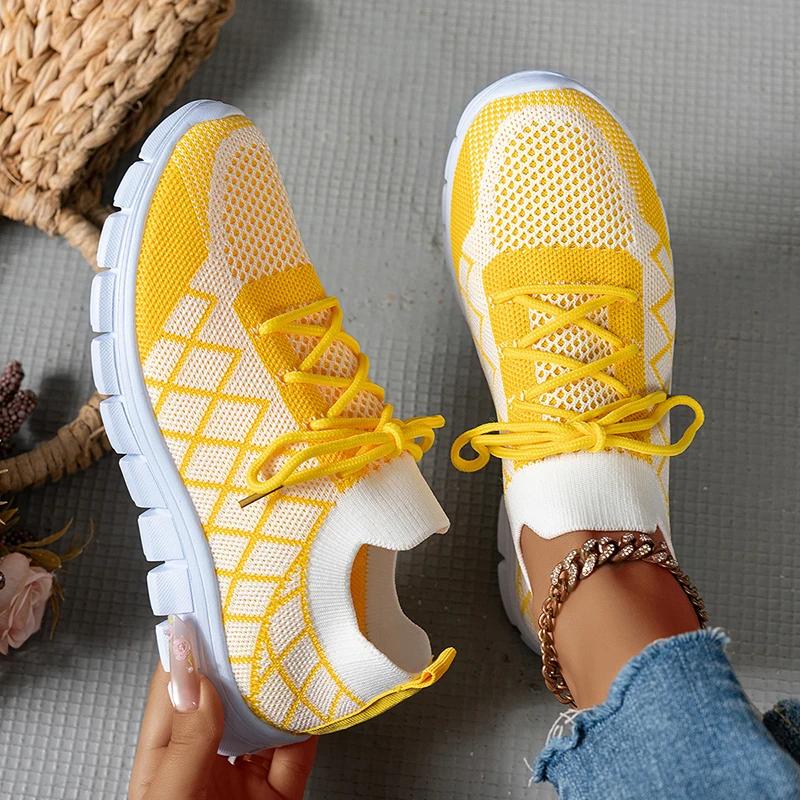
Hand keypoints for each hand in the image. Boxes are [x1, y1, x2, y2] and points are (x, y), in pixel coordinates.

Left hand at [129, 630, 316, 799]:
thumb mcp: (173, 796)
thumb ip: (188, 741)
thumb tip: (197, 679)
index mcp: (164, 764)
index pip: (175, 694)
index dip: (189, 652)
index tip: (207, 613)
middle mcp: (202, 768)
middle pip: (223, 703)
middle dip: (241, 666)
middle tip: (256, 625)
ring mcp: (241, 783)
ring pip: (263, 725)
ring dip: (278, 695)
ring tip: (288, 658)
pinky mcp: (278, 798)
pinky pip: (296, 756)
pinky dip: (306, 730)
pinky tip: (310, 706)